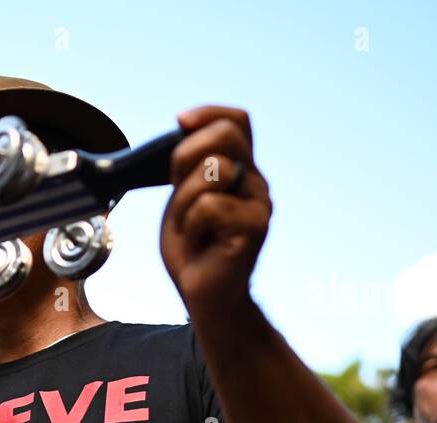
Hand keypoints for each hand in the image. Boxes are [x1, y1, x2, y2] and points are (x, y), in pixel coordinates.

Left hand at [160, 105, 271, 315]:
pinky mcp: (254, 227)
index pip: (236, 120)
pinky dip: (190, 226)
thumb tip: (184, 125)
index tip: (180, 122)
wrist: (204, 297)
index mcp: (240, 170)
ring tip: (189, 228)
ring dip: (182, 203)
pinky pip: (208, 206)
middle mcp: (255, 182)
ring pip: (210, 172)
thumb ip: (189, 166)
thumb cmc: (192, 249)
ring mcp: (259, 204)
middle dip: (185, 157)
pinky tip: (199, 243)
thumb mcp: (182, 197)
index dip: (208, 113)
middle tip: (177, 193)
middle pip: (224, 135)